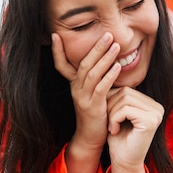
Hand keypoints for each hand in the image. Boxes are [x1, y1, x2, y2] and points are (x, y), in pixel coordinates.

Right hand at [52, 32, 121, 172]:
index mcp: (73, 84)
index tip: (55, 35)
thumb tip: (110, 60)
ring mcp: (82, 97)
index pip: (61, 65)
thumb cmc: (96, 113)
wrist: (91, 137)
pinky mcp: (92, 106)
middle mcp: (75, 89)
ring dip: (104, 58)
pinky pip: (100, 88)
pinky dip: (109, 76)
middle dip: (96, 48)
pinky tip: (117, 67)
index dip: (57, 51)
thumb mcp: (93, 92)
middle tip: (108, 34)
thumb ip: (98, 78)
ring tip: (116, 46)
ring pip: (92, 73)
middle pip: (83, 64)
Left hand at [106, 87, 163, 172]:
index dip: (111, 100)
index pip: (127, 90)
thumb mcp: (117, 113)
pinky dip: (114, 119)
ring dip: (111, 114)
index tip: (108, 117)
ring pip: (124, 100)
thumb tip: (108, 76)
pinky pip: (125, 109)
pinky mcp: (151, 121)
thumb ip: (118, 98)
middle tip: (108, 123)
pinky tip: (115, 130)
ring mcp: (156, 113)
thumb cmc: (119, 139)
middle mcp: (157, 107)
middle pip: (125, 92)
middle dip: (110, 106)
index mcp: (151, 104)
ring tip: (112, 127)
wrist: (123, 162)